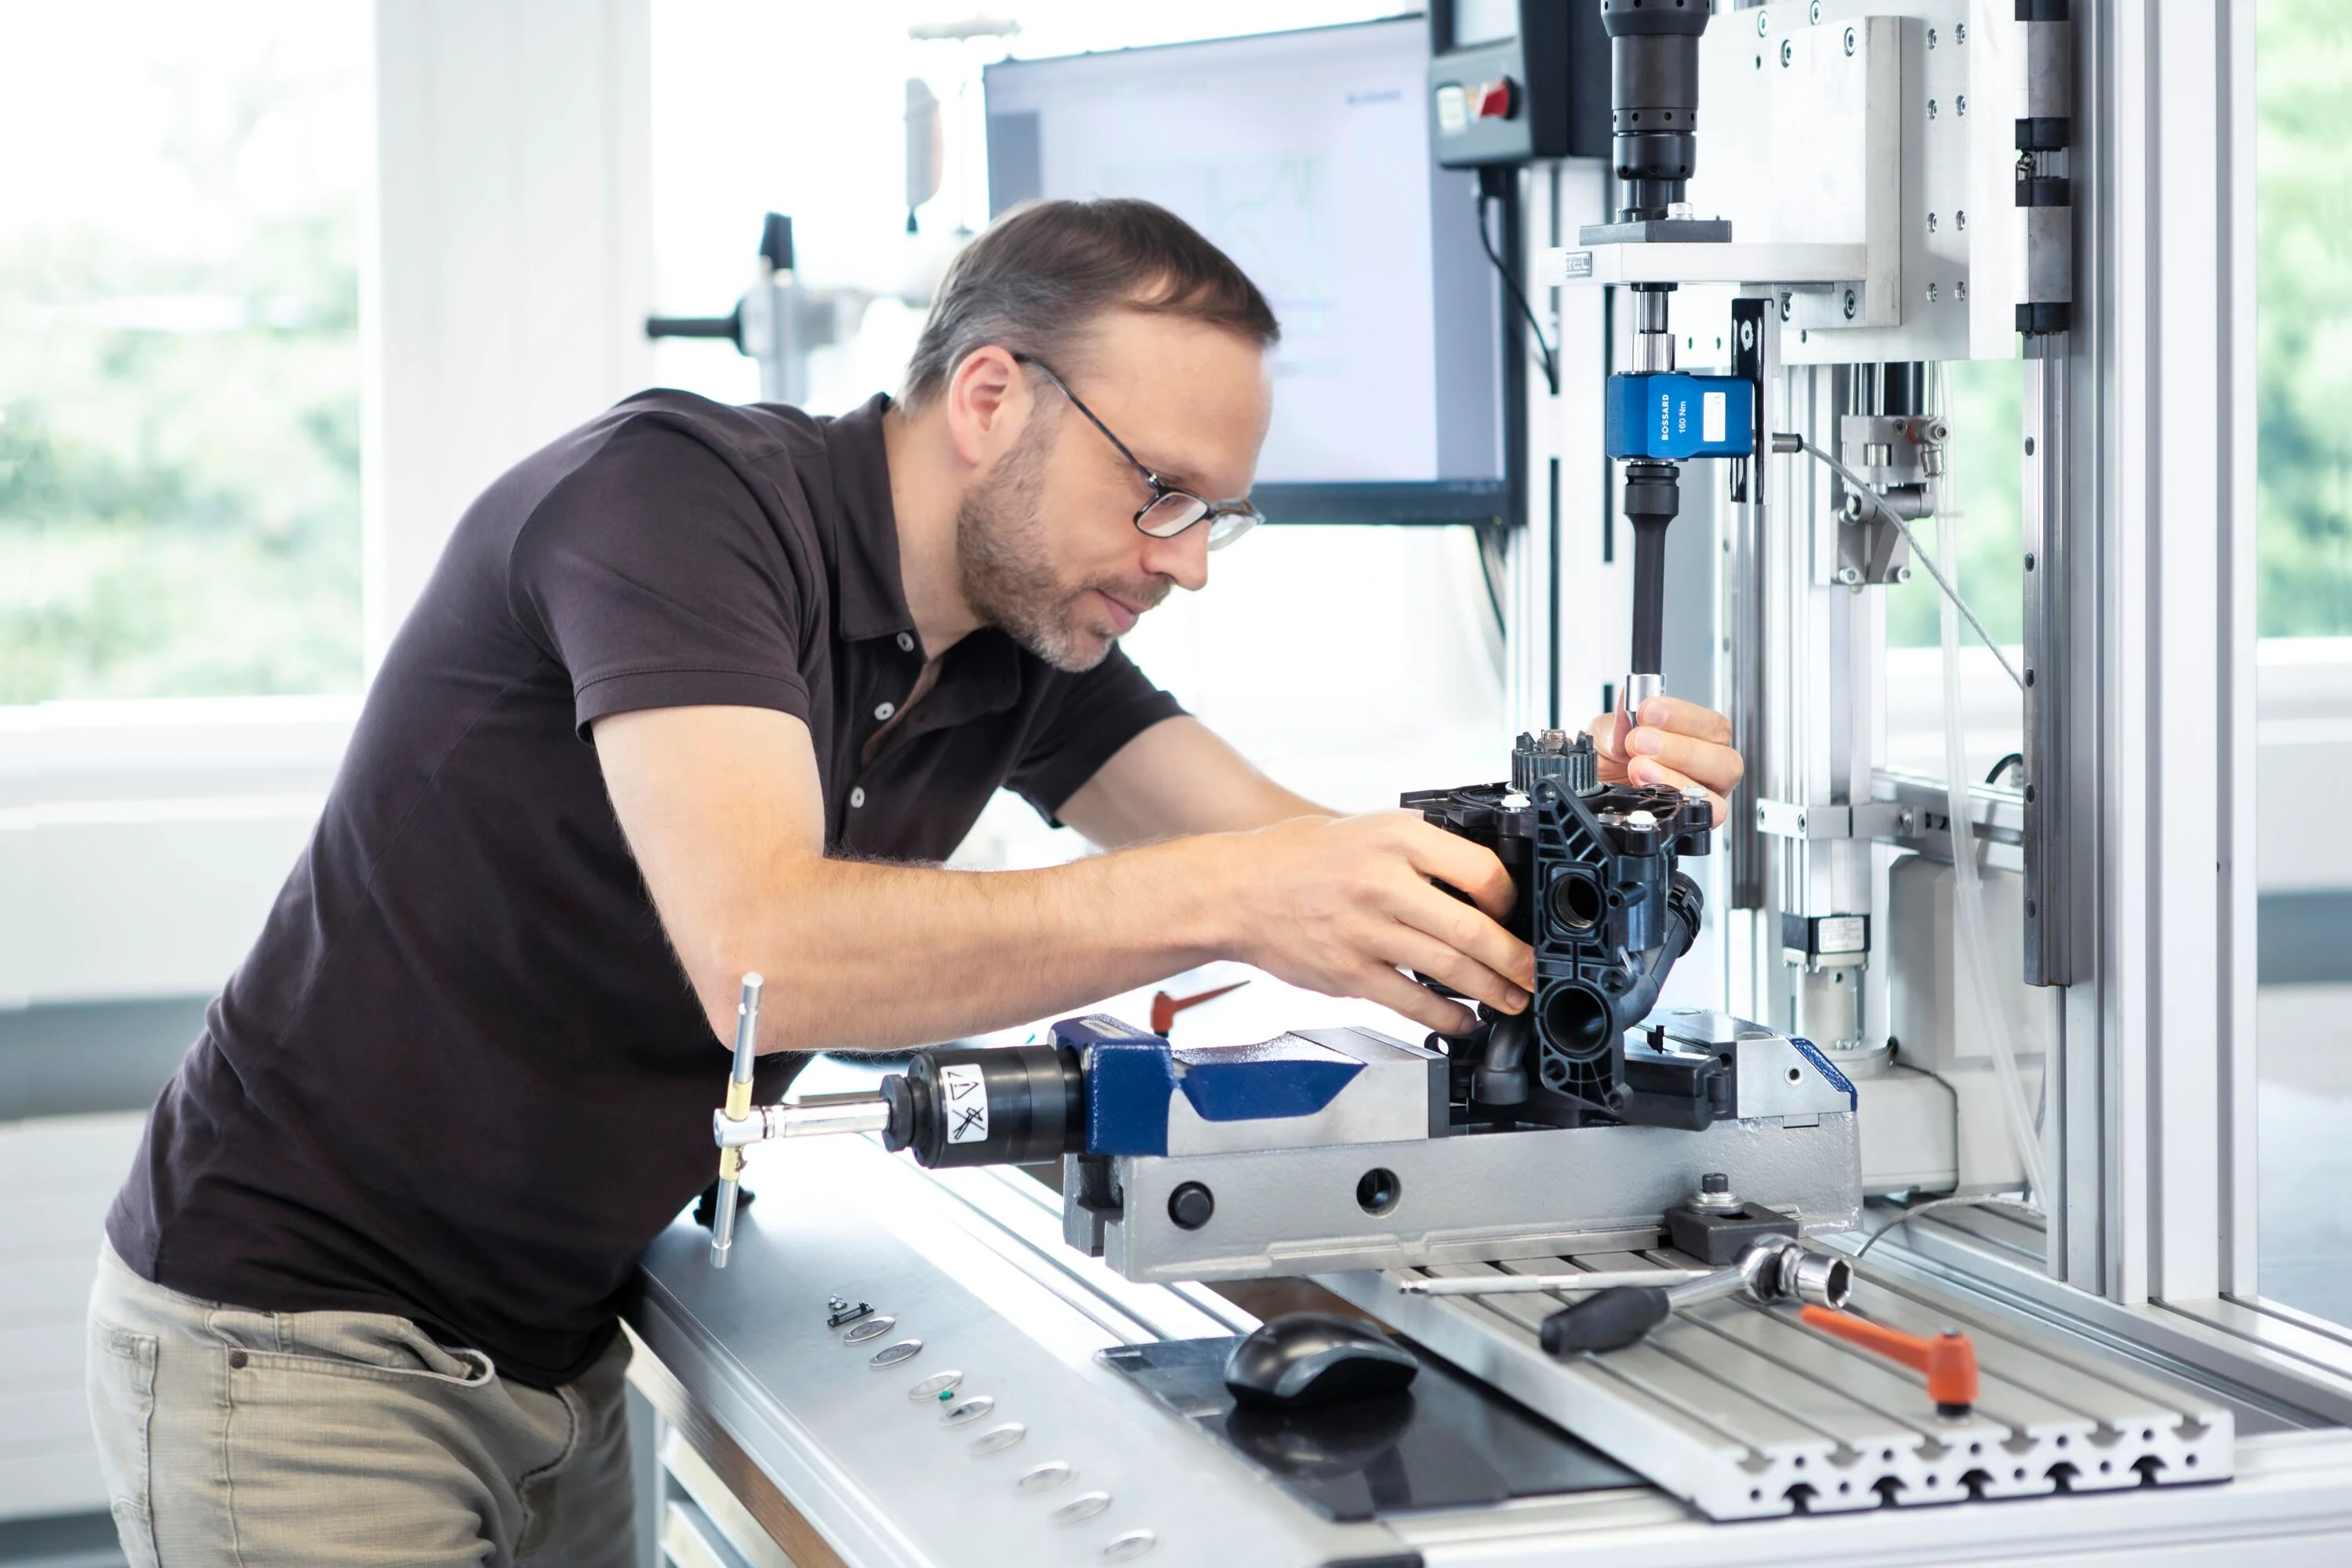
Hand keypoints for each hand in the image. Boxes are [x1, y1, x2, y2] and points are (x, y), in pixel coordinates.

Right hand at [1207, 812, 1535, 1035]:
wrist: (1234, 891)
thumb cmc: (1295, 858)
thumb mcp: (1364, 828)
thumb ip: (1416, 849)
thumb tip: (1471, 880)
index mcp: (1396, 839)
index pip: (1480, 870)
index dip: (1509, 898)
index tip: (1515, 912)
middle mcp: (1384, 883)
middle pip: (1473, 929)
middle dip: (1514, 959)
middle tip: (1532, 972)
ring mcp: (1367, 932)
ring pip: (1449, 969)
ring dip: (1490, 990)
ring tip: (1510, 999)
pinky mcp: (1350, 972)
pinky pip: (1411, 1001)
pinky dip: (1445, 1016)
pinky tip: (1462, 1021)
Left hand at [1590, 696, 1743, 824]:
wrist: (1586, 789)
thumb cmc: (1608, 759)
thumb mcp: (1606, 733)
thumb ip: (1620, 722)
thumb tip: (1630, 705)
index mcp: (1697, 737)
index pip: (1711, 724)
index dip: (1681, 715)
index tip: (1648, 711)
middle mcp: (1708, 767)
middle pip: (1724, 758)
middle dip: (1680, 748)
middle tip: (1641, 742)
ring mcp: (1705, 796)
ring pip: (1717, 789)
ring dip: (1677, 776)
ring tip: (1639, 768)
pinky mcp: (1694, 821)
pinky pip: (1706, 815)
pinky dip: (1678, 801)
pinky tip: (1650, 791)